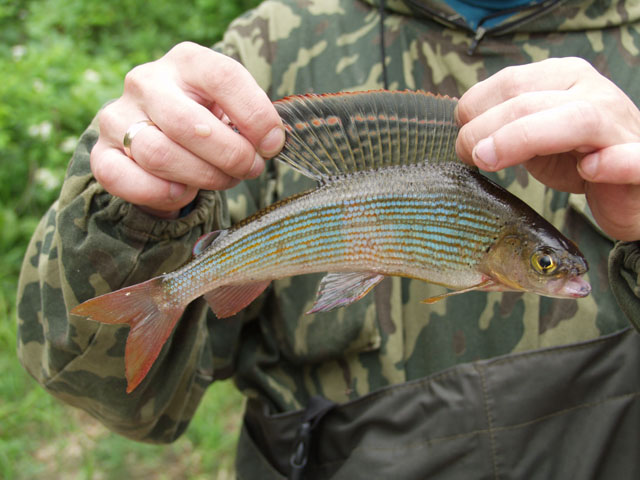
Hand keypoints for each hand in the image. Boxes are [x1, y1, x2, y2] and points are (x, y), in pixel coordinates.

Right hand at [90, 42, 284, 217]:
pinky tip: (183, 191)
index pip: (224, 77)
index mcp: (187, 61)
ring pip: (160, 155)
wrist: (160, 133)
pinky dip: (162, 194)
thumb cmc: (208, 120)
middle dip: (230, 156)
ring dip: (202, 178)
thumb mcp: (232, 108)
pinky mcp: (101, 153)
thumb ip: (253, 119)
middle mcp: (147, 82)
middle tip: (250, 169)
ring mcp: (117, 116)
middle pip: (190, 125)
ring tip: (222, 179)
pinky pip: (125, 180)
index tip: (272, 145)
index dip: (255, 115)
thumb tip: (270, 143)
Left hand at [455, 57, 639, 240]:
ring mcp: (619, 127)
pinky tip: (589, 169)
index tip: (462, 142)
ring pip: (575, 120)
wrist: (631, 187)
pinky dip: (612, 162)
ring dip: (523, 138)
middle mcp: (593, 93)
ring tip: (489, 159)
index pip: (508, 82)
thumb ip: (503, 128)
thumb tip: (464, 135)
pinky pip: (631, 159)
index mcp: (563, 78)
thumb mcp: (533, 137)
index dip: (474, 111)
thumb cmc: (578, 158)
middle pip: (528, 101)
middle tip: (468, 156)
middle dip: (485, 129)